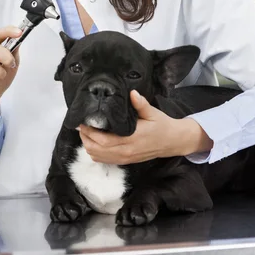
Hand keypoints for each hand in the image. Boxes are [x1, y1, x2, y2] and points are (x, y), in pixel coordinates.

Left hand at [79, 90, 212, 163]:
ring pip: (98, 156)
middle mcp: (127, 150)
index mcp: (132, 138)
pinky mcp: (125, 160)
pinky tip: (94, 142)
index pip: (104, 139)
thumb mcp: (153, 112)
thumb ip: (141, 103)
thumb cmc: (162, 125)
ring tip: (86, 132)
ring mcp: (125, 157)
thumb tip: (132, 93)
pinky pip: (104, 160)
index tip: (84, 120)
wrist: (172, 142)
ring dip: (88, 145)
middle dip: (86, 137)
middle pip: (97, 148)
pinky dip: (95, 153)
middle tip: (81, 124)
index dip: (91, 131)